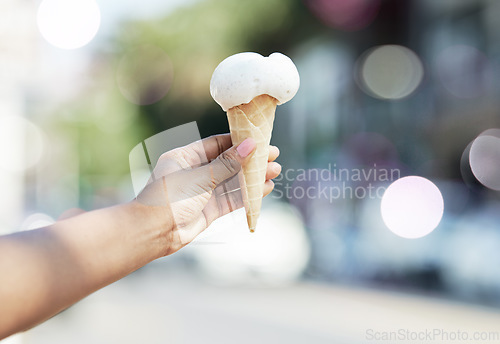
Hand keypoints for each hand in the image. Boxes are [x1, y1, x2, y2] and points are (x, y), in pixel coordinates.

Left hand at [134, 134, 280, 255]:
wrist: (153, 233)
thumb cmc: (169, 199)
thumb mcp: (200, 177)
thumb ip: (227, 163)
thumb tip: (249, 145)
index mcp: (186, 157)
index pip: (216, 144)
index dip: (239, 141)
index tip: (259, 139)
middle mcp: (195, 171)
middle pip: (228, 162)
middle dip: (250, 159)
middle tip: (273, 156)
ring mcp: (203, 191)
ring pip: (232, 181)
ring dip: (252, 177)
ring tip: (274, 172)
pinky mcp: (209, 209)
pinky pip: (232, 198)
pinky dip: (247, 194)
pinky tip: (264, 189)